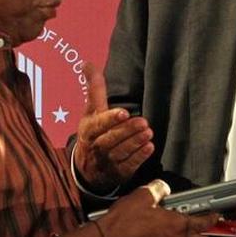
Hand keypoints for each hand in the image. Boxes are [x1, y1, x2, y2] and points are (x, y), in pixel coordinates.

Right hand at [75, 62, 153, 186]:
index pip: (98, 125)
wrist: (86, 169)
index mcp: (89, 131)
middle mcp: (96, 147)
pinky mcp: (118, 173)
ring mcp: (107, 162)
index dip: (110, 119)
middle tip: (143, 122)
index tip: (123, 112)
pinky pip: (129, 166)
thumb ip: (94, 88)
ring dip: (135, 142)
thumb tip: (88, 63)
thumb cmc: (92, 133)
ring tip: (148, 133)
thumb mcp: (91, 111)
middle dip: (127, 131)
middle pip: (111, 139)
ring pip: (121, 152)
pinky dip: (139, 157)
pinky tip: (149, 148)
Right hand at [95, 180, 219, 236]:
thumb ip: (158, 189)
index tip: (216, 215)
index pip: (203, 224)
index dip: (212, 219)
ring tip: (179, 226)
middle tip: (201, 222)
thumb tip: (163, 189)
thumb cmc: (124, 219)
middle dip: (203, 232)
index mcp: (177, 225)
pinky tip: (161, 233)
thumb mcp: (143, 196)